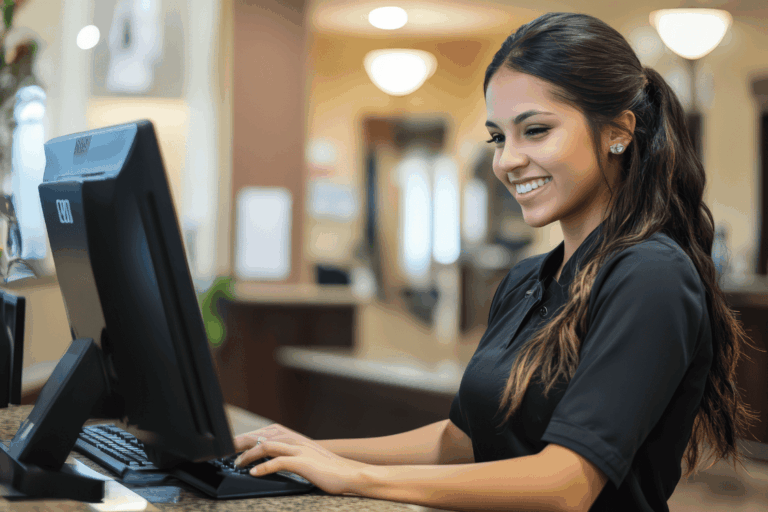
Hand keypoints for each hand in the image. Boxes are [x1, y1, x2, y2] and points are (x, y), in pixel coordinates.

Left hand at [233, 424, 368, 495]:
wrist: (349, 473)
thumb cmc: (328, 469)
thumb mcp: (306, 459)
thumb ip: (290, 456)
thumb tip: (271, 460)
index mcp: (295, 439)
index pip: (265, 433)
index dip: (248, 438)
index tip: (234, 446)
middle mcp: (295, 440)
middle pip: (262, 436)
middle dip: (242, 442)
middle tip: (227, 451)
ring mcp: (299, 450)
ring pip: (266, 446)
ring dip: (248, 454)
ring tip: (236, 463)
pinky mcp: (302, 462)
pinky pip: (278, 462)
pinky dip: (262, 467)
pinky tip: (253, 473)